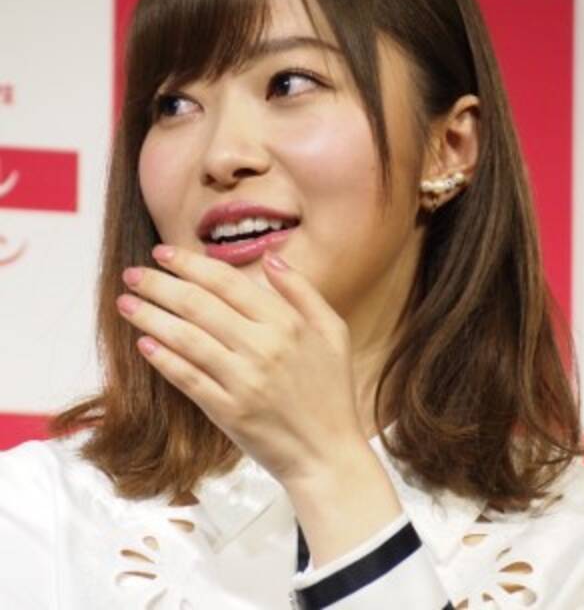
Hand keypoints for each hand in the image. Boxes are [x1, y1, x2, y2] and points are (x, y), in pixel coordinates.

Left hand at [116, 244, 365, 486]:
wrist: (327, 455)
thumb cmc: (331, 390)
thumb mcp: (333, 331)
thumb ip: (302, 290)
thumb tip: (270, 257)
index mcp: (287, 323)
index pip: (227, 282)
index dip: (190, 263)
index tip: (163, 252)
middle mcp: (263, 347)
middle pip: (199, 305)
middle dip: (159, 284)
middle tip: (131, 273)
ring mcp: (244, 381)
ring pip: (186, 338)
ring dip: (150, 317)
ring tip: (125, 303)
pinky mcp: (228, 412)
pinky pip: (188, 378)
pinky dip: (163, 359)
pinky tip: (143, 343)